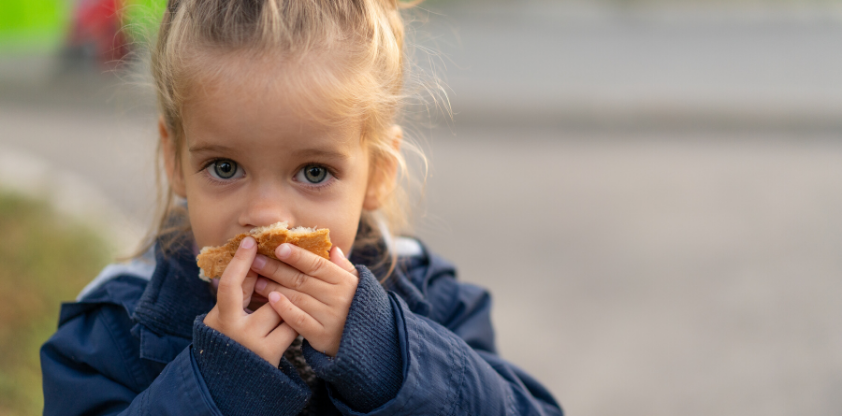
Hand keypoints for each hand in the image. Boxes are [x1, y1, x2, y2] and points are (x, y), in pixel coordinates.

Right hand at [203, 236, 298, 366]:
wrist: (234, 381)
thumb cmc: (232, 340)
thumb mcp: (228, 316)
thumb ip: (240, 292)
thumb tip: (256, 259)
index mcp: (220, 317)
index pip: (229, 284)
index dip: (240, 261)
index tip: (250, 241)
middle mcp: (234, 330)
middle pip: (265, 296)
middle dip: (277, 288)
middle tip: (284, 281)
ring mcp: (253, 343)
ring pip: (282, 310)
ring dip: (288, 306)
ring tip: (291, 307)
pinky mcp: (270, 354)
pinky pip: (291, 327)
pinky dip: (295, 322)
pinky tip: (296, 321)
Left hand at [251, 244, 358, 356]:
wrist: (368, 342)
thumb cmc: (356, 307)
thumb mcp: (356, 284)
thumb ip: (343, 267)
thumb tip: (332, 248)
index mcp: (345, 281)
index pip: (317, 265)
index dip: (297, 256)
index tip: (278, 247)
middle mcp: (338, 297)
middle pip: (302, 280)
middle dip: (276, 269)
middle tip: (256, 260)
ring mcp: (330, 317)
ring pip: (298, 298)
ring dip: (274, 287)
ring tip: (256, 279)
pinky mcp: (322, 335)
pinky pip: (299, 320)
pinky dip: (285, 309)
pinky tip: (271, 300)